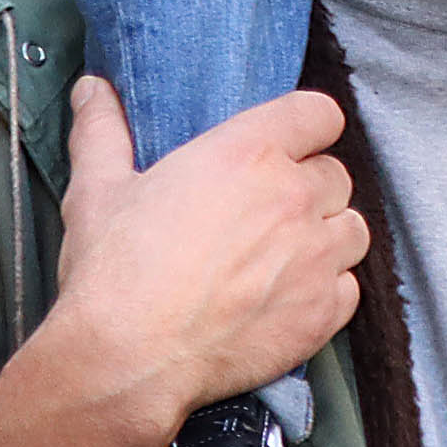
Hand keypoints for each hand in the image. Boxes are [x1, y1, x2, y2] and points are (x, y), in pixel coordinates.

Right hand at [0, 77, 365, 446]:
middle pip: (336, 174)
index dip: (308, 127)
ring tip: (290, 255)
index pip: (319, 114)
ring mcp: (314, 257)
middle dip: (310, 188)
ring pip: (353, 230)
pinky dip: (329, 291)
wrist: (128, 358)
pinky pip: (350, 288)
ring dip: (328, 237)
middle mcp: (293, 197)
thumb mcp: (97, 188)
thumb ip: (102, 129)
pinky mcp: (322, 313)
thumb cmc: (113, 271)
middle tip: (270, 212)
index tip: (290, 144)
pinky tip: (292, 299)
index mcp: (247, 152)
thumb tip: (92, 89)